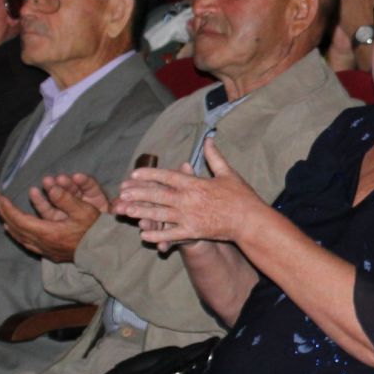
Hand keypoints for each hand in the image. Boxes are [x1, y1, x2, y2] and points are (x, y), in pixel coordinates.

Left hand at [0, 170, 107, 261]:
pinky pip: (27, 243)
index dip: (7, 207)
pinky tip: (15, 230)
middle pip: (15, 227)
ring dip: (10, 223)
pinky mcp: (50, 254)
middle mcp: (42, 243)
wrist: (104, 253)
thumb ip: (66, 198)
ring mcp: (45, 250)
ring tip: (3, 214)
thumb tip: (50, 187)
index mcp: (48, 232)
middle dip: (4, 212)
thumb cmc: (96, 231)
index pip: (19, 219)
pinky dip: (18, 234)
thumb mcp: (84, 210)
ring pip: (20, 237)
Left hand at [113, 140, 268, 249]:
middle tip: (122, 193)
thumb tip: (209, 139)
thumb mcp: (227, 173)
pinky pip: (171, 233)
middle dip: (138, 193)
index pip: (167, 176)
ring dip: (141, 212)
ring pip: (160, 214)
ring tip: (125, 211)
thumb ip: (214, 157)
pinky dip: (157, 234)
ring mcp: (190, 217)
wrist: (251, 221)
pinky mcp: (194, 232)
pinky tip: (144, 234)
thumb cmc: (241, 196)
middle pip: (158, 195)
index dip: (149, 174)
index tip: (134, 174)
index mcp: (195, 184)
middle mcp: (189, 200)